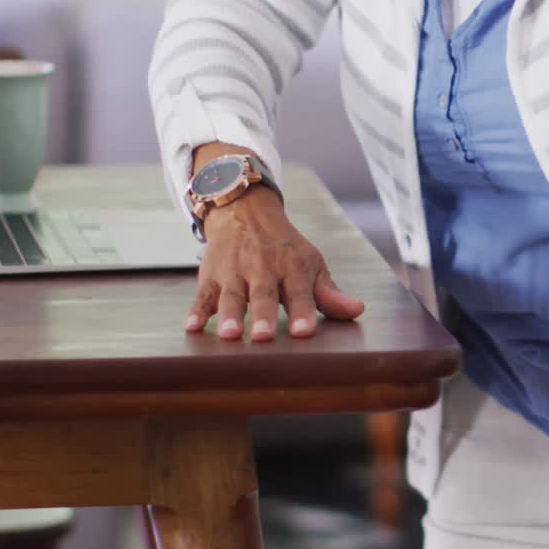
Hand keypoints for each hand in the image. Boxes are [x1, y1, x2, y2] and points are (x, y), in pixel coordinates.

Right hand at [184, 145, 364, 340]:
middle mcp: (263, 269)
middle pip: (264, 295)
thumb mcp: (311, 265)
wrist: (245, 212)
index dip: (303, 313)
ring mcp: (234, 273)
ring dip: (230, 315)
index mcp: (292, 268)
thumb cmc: (284, 248)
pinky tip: (193, 326)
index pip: (300, 293)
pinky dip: (197, 310)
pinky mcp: (211, 275)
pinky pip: (202, 294)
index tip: (304, 332)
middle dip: (264, 315)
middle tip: (264, 336)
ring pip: (231, 295)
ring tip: (230, 335)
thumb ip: (328, 293)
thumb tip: (356, 310)